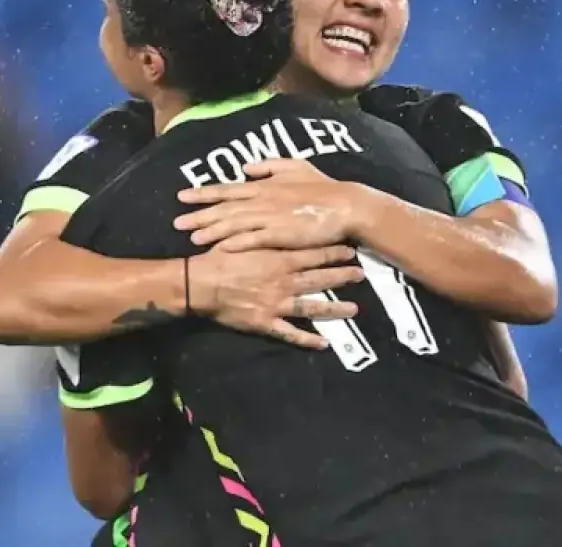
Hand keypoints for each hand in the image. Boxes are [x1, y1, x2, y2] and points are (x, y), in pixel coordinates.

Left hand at [175, 159, 363, 251]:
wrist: (345, 205)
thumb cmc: (322, 187)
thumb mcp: (295, 167)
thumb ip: (268, 166)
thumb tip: (245, 167)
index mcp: (264, 185)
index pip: (227, 190)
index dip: (204, 193)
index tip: (182, 195)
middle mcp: (262, 200)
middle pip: (224, 208)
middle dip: (199, 214)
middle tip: (176, 222)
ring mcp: (271, 217)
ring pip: (235, 224)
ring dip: (212, 230)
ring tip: (192, 237)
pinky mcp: (282, 234)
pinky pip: (254, 239)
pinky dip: (237, 243)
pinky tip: (221, 248)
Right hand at [188, 244, 363, 348]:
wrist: (200, 283)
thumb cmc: (219, 256)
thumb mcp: (242, 234)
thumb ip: (264, 230)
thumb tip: (279, 218)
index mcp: (279, 258)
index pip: (313, 253)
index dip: (334, 252)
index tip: (351, 250)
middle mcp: (284, 281)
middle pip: (318, 278)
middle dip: (341, 276)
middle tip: (361, 274)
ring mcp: (277, 303)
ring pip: (312, 306)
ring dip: (334, 308)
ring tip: (354, 309)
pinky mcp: (266, 322)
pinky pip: (290, 332)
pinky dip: (307, 339)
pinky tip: (324, 343)